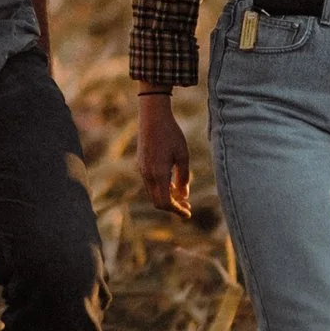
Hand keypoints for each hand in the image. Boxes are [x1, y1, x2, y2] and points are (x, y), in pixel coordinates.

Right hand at [137, 90, 192, 217]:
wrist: (152, 116)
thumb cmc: (171, 134)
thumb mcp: (182, 155)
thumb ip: (183, 177)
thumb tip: (184, 195)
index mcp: (158, 174)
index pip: (165, 202)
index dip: (177, 211)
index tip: (188, 214)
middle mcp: (147, 174)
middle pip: (158, 201)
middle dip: (173, 206)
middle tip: (188, 206)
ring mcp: (142, 169)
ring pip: (153, 193)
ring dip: (167, 197)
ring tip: (182, 195)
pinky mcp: (141, 164)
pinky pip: (150, 183)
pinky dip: (161, 188)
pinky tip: (172, 183)